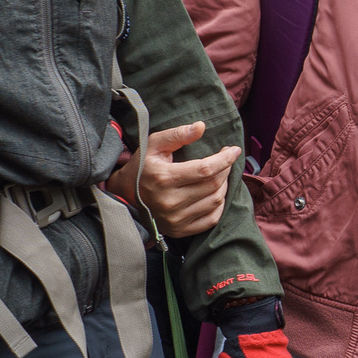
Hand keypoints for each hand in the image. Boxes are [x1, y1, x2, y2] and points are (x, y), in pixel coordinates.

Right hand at [108, 120, 239, 236]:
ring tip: (219, 175)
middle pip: (213, 185)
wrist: (124, 195)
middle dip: (225, 169)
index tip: (233, 150)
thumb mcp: (154, 145)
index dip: (224, 159)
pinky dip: (219, 205)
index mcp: (164, 178)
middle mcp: (170, 201)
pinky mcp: (179, 230)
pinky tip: (214, 193)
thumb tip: (201, 127)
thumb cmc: (142, 166)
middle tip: (225, 160)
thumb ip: (177, 134)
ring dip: (224, 185)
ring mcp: (175, 219)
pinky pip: (211, 219)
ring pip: (215, 201)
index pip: (205, 169)